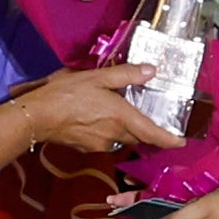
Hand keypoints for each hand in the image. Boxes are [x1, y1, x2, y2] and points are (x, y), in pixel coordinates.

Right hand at [17, 64, 182, 152]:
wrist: (36, 117)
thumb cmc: (66, 94)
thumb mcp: (97, 77)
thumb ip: (126, 75)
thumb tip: (152, 71)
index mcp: (122, 117)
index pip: (153, 134)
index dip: (169, 139)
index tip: (181, 141)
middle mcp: (115, 134)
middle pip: (139, 136)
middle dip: (146, 131)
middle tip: (152, 119)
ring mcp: (100, 144)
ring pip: (122, 138)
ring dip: (125, 129)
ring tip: (118, 113)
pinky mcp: (86, 148)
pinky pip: (105, 140)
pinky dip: (108, 131)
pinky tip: (97, 119)